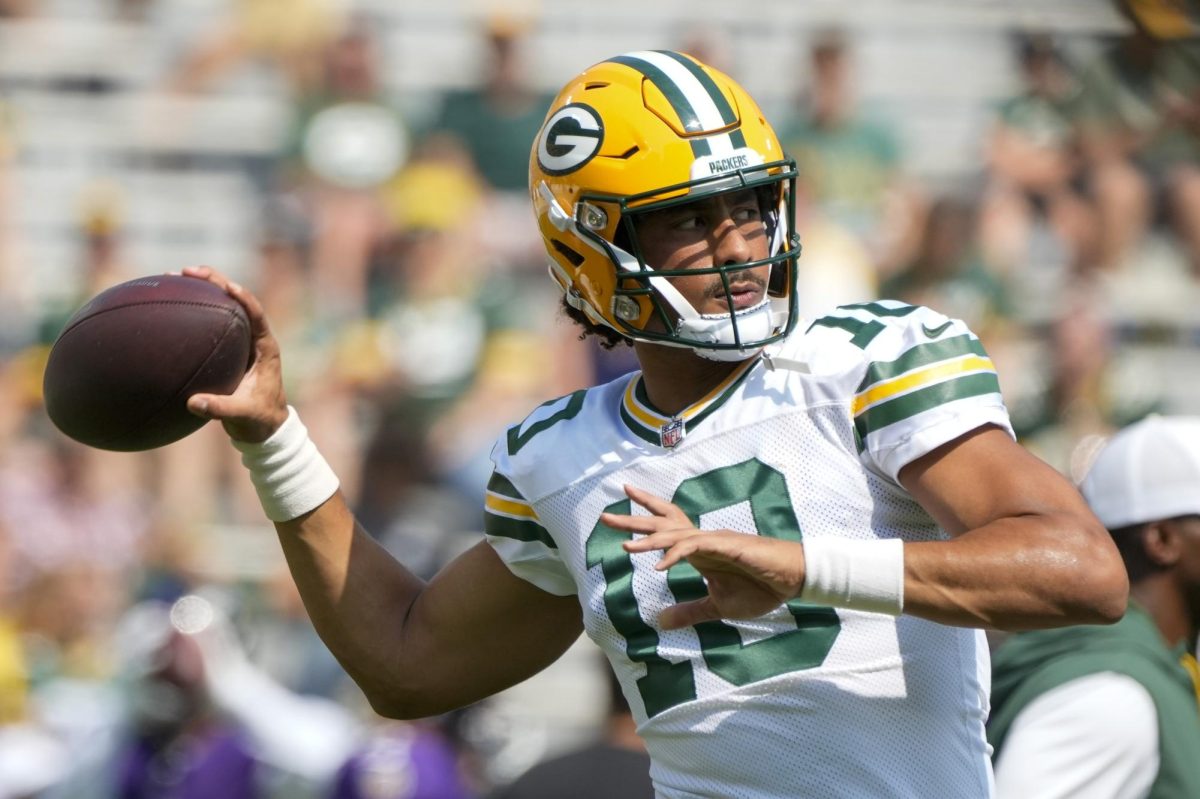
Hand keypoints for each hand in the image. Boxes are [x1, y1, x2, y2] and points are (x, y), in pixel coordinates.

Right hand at [181, 265, 288, 442]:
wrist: (265, 428)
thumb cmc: (259, 420)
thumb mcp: (243, 414)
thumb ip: (221, 409)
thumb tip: (193, 403)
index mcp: (265, 348)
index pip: (256, 314)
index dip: (244, 298)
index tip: (227, 286)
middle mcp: (254, 338)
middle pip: (236, 300)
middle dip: (214, 281)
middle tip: (188, 270)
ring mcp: (241, 340)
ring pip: (222, 306)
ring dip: (202, 289)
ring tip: (175, 275)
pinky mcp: (228, 347)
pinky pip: (209, 323)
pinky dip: (192, 311)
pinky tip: (169, 304)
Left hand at [604, 485, 806, 629]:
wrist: (792, 581)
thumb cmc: (760, 588)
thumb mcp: (718, 607)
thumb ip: (689, 611)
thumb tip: (660, 622)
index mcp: (700, 551)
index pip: (666, 530)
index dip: (643, 521)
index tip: (617, 518)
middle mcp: (703, 541)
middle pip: (663, 525)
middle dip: (633, 520)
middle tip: (605, 518)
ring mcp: (715, 541)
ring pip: (675, 535)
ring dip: (649, 540)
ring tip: (624, 547)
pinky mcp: (728, 546)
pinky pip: (696, 547)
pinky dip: (676, 554)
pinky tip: (659, 565)